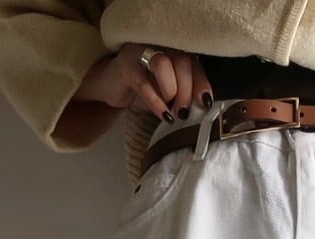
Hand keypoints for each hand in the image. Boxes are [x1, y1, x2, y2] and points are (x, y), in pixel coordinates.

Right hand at [73, 43, 213, 121]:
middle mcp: (159, 46)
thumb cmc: (143, 89)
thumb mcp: (167, 93)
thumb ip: (183, 94)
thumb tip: (201, 108)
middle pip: (181, 61)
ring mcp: (141, 52)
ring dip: (172, 91)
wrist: (110, 87)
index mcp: (173, 51)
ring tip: (173, 111)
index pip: (194, 63)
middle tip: (184, 112)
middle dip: (187, 90)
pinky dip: (157, 102)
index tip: (204, 104)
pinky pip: (144, 83)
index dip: (201, 83)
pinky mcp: (125, 66)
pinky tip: (164, 115)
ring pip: (163, 64)